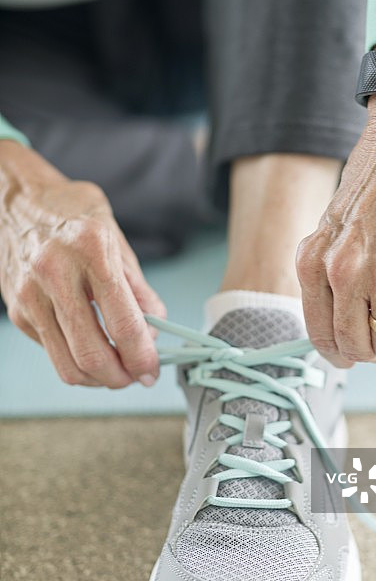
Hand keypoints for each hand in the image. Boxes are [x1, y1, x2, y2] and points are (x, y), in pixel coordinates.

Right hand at [0, 142, 165, 387]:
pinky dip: (76, 360)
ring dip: (98, 379)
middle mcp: (56, 272)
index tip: (152, 370)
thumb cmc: (71, 214)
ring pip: (67, 365)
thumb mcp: (114, 237)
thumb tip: (155, 331)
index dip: (142, 356)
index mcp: (91, 249)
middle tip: (135, 377)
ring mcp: (31, 295)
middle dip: (120, 377)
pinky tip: (90, 346)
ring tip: (116, 370)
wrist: (15, 200)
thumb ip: (138, 287)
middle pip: (91, 354)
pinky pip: (52, 352)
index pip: (123, 322)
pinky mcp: (17, 311)